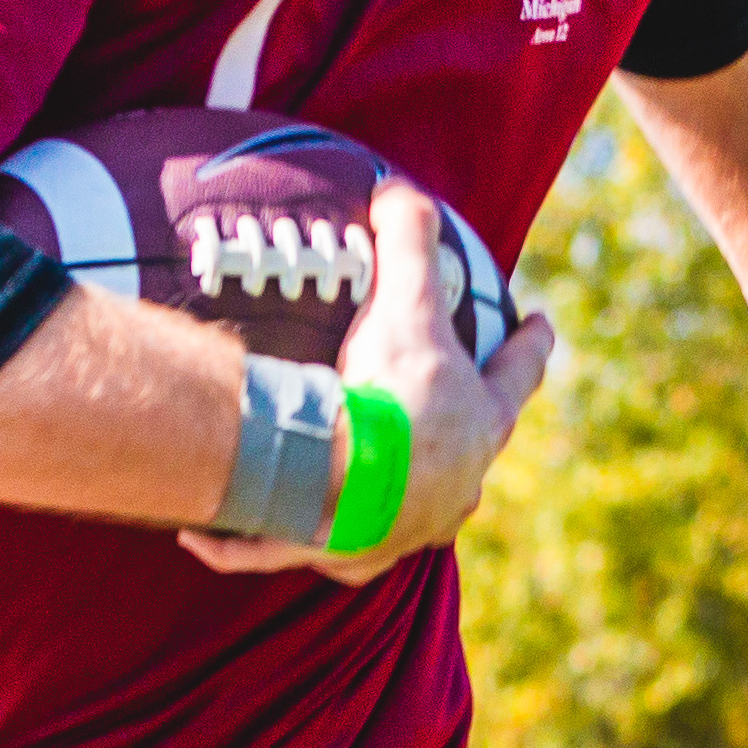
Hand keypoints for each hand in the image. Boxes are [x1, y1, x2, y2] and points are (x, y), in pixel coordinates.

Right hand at [183, 183, 558, 583]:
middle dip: (459, 442)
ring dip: (381, 500)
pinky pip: (295, 551)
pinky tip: (204, 539)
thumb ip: (411, 240)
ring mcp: (405, 528)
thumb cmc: (390, 394)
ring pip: (402, 516)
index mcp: (478, 425)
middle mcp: (454, 487)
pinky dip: (249, 544)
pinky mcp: (346, 556)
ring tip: (347, 483)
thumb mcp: (406, 303)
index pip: (518, 374)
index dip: (530, 344)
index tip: (543, 323)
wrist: (345, 480)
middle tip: (441, 419)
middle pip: (469, 461)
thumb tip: (400, 191)